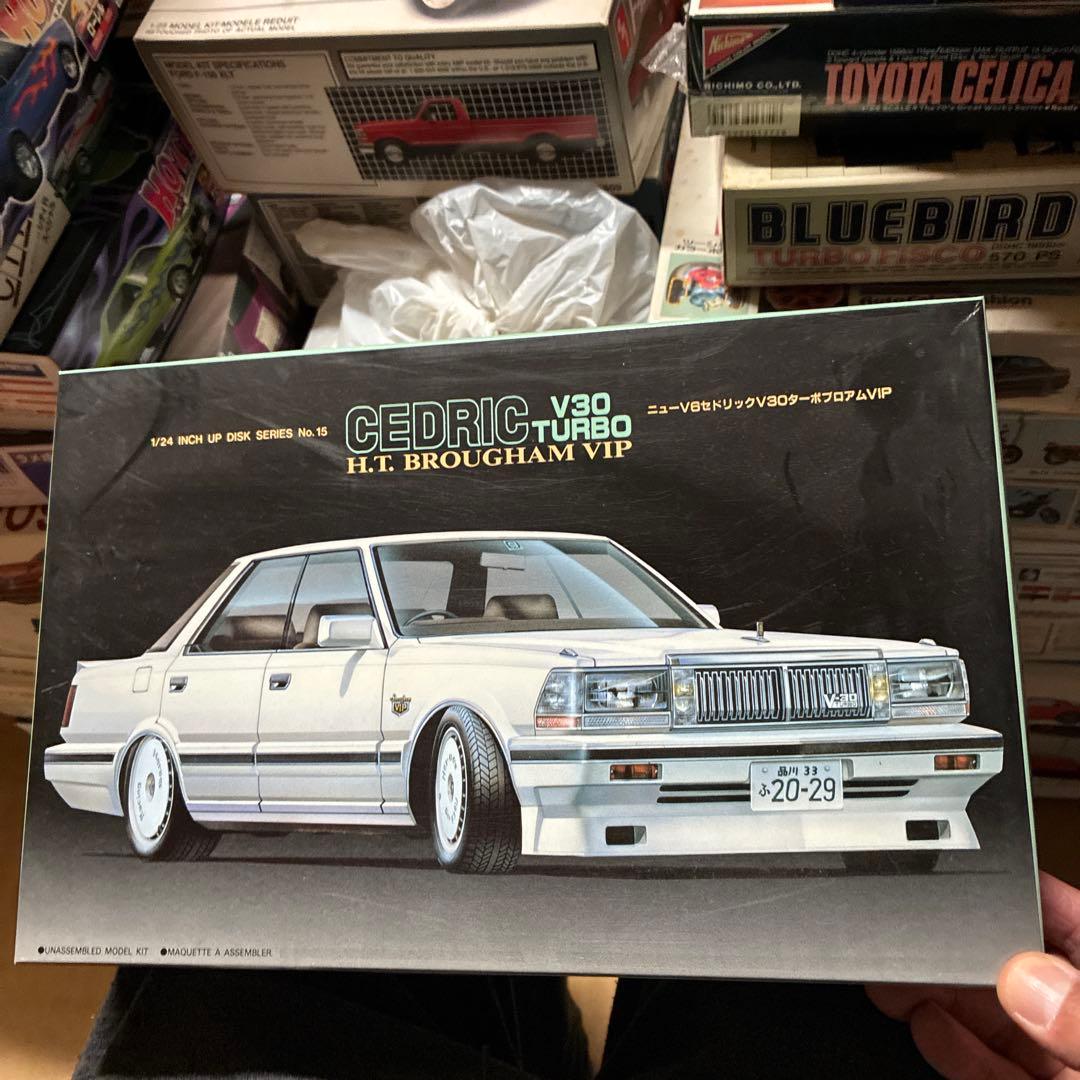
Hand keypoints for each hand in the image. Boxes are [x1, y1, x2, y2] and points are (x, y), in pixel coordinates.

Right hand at [868, 872, 1079, 1077]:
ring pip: (992, 1016)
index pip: (1066, 919)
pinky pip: (988, 1067)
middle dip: (959, 948)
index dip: (1018, 892)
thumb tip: (1026, 980)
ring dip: (939, 995)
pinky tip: (925, 1023)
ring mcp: (1061, 1059)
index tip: (968, 873)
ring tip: (897, 975)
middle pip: (1015, 967)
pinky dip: (952, 1046)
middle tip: (911, 933)